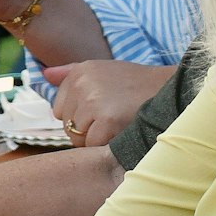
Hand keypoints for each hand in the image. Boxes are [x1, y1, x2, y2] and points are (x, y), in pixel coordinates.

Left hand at [44, 61, 175, 147]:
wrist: (170, 90)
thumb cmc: (135, 84)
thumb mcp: (102, 70)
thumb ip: (70, 73)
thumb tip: (44, 74)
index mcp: (78, 72)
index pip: (58, 110)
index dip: (79, 117)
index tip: (101, 111)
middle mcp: (81, 83)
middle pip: (67, 125)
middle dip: (86, 129)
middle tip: (112, 119)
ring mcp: (92, 100)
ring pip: (77, 137)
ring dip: (95, 139)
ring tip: (117, 124)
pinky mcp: (106, 118)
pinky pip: (92, 144)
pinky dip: (105, 144)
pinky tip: (121, 131)